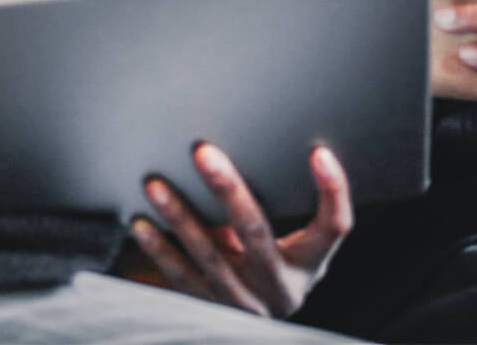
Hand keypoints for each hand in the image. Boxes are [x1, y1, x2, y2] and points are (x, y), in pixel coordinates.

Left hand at [131, 142, 351, 318]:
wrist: (261, 324)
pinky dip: (160, 250)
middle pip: (257, 233)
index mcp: (309, 264)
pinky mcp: (211, 309)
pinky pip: (181, 277)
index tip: (319, 152)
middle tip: (203, 152)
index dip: (333, 190)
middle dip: (228, 190)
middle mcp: (278, 287)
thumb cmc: (280, 269)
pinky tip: (142, 225)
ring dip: (180, 217)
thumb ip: (278, 209)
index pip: (334, 227)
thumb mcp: (296, 247)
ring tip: (156, 185)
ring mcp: (243, 302)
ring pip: (209, 256)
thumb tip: (235, 154)